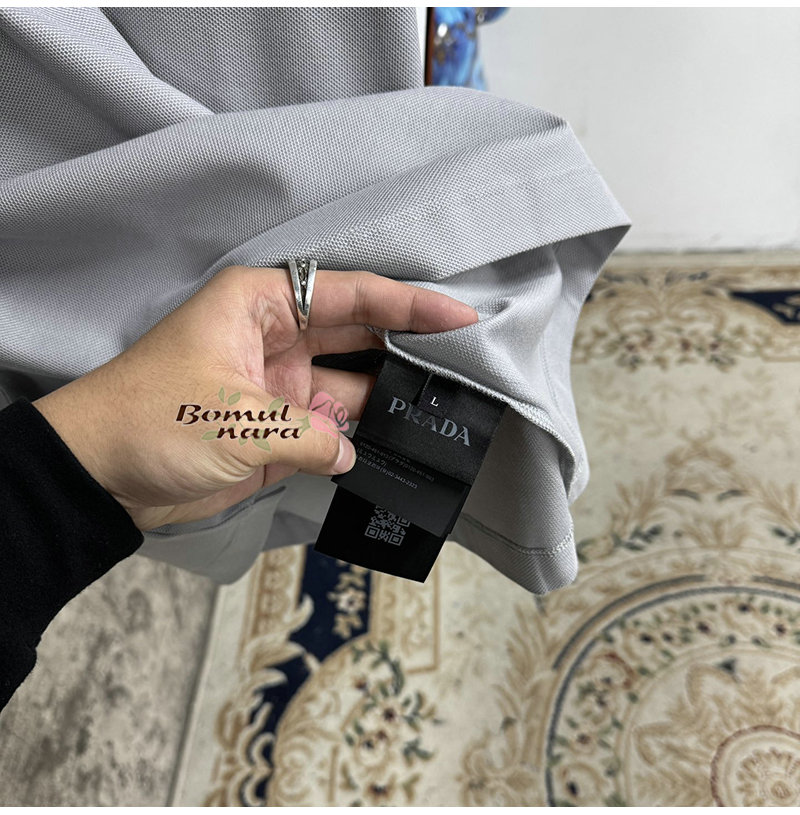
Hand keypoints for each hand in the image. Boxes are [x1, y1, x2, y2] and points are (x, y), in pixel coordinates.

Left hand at [33, 265, 477, 530]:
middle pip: (359, 335)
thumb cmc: (153, 422)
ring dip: (388, 401)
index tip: (458, 315)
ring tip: (440, 410)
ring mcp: (281, 386)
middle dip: (408, 348)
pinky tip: (396, 446)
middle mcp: (278, 338)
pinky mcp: (278, 430)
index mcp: (261, 305)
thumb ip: (309, 434)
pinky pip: (332, 429)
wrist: (99, 477)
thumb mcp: (239, 419)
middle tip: (465, 361)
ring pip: (351, 385)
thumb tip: (346, 451)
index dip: (409, 304)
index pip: (349, 294)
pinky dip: (359, 439)